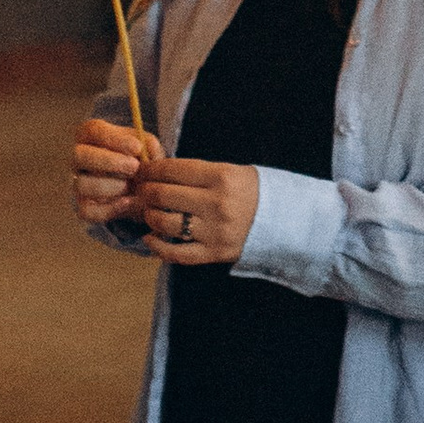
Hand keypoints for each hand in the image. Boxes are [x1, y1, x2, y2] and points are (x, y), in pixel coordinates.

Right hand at [72, 114, 153, 232]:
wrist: (141, 190)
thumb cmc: (140, 160)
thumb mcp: (148, 148)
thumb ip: (149, 145)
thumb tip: (145, 150)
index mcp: (91, 135)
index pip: (92, 130)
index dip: (114, 139)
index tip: (137, 148)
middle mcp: (79, 158)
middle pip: (78, 155)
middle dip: (108, 162)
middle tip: (134, 167)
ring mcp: (78, 182)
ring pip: (81, 184)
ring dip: (110, 186)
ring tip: (130, 185)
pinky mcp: (83, 206)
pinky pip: (87, 211)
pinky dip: (110, 208)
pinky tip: (128, 201)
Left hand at [132, 153, 260, 265]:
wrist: (282, 219)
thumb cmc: (250, 191)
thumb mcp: (229, 171)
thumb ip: (195, 172)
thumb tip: (155, 171)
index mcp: (221, 177)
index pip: (172, 169)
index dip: (150, 169)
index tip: (143, 170)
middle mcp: (216, 203)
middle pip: (163, 195)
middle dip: (145, 191)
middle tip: (141, 190)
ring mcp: (214, 230)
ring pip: (165, 223)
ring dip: (149, 216)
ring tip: (149, 212)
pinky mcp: (214, 252)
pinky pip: (176, 253)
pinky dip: (157, 246)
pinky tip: (150, 237)